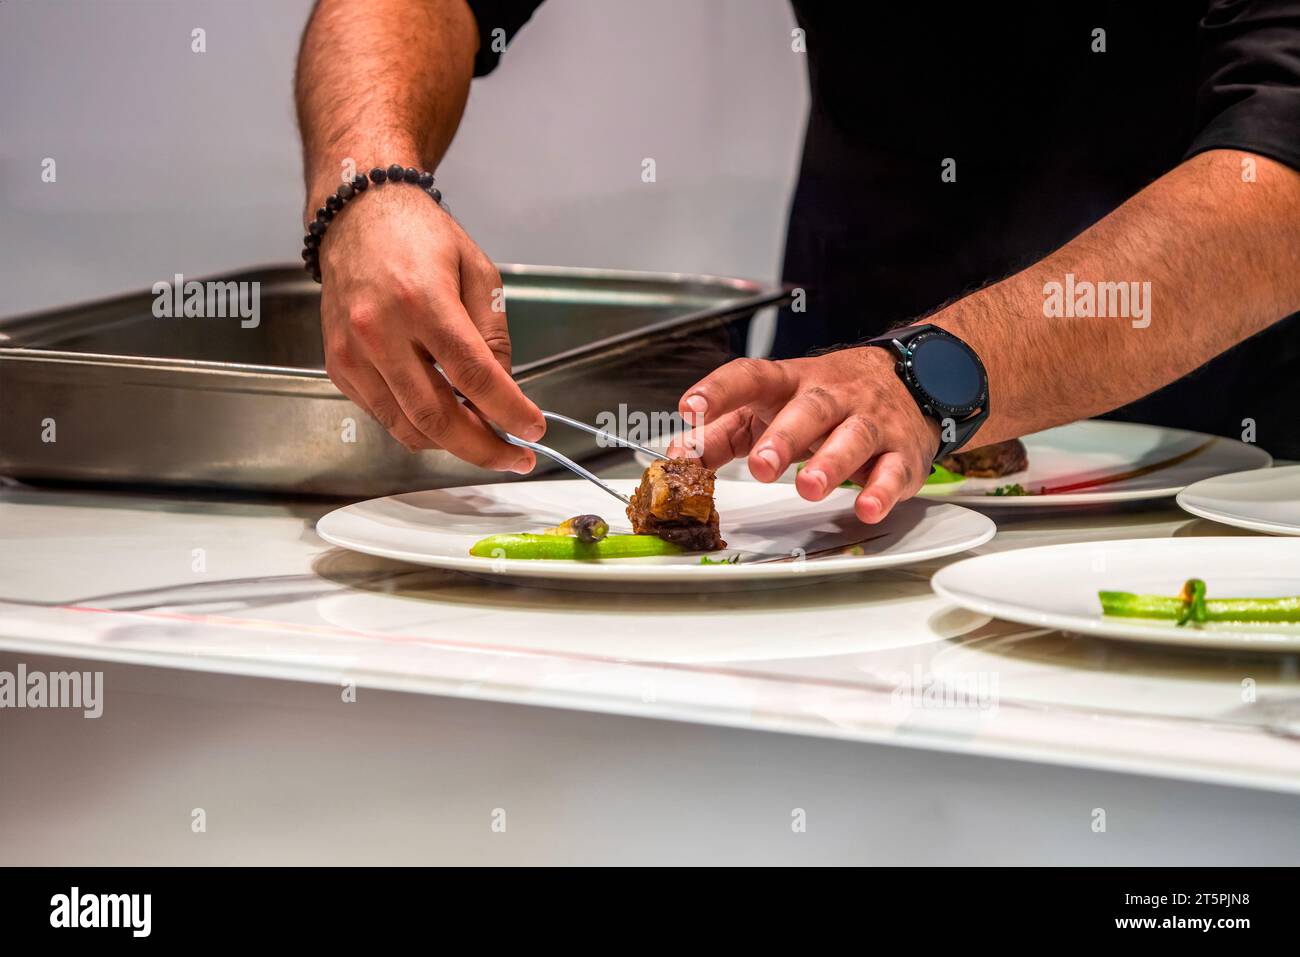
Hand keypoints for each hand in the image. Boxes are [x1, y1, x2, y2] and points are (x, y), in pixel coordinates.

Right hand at [314, 183, 543, 470]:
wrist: (358, 217)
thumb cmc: (421, 239)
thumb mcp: (478, 272)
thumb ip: (493, 334)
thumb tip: (504, 391)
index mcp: (421, 301)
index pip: (472, 375)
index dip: (508, 411)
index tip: (533, 432)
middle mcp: (379, 332)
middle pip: (436, 416)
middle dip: (482, 448)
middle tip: (515, 457)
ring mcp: (352, 354)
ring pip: (408, 427)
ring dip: (452, 444)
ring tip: (485, 438)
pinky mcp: (338, 367)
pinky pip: (385, 416)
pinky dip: (419, 426)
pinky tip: (444, 414)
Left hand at [668, 347, 940, 522]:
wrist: (911, 377)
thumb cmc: (827, 399)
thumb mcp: (771, 406)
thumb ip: (721, 433)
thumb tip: (679, 457)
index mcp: (790, 383)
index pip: (751, 377)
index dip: (719, 390)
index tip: (691, 407)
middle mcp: (832, 396)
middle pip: (809, 409)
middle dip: (784, 437)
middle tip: (760, 465)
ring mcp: (871, 421)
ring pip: (853, 436)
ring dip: (831, 463)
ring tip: (809, 487)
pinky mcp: (901, 451)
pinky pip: (893, 469)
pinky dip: (882, 490)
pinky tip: (867, 507)